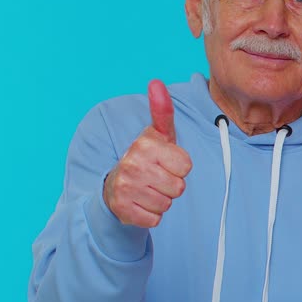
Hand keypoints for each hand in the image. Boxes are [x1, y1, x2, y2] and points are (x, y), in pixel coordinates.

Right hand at [103, 80, 192, 227]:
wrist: (115, 187)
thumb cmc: (146, 159)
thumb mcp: (157, 135)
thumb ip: (162, 110)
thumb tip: (156, 82)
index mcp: (144, 144)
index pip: (186, 166)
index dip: (179, 167)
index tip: (165, 163)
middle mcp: (132, 164)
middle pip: (179, 187)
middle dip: (172, 185)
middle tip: (156, 179)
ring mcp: (125, 187)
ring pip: (167, 204)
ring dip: (162, 201)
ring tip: (148, 190)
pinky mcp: (122, 210)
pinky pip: (155, 219)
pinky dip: (151, 215)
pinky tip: (141, 203)